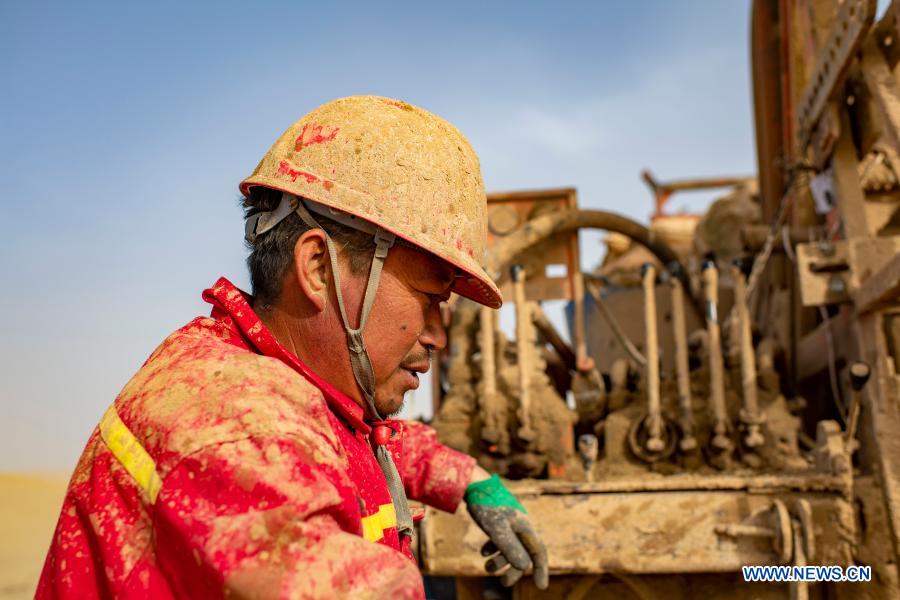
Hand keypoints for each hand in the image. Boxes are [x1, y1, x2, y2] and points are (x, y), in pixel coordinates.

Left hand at [464, 474, 548, 588]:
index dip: (541, 569)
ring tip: (486, 567)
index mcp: (525, 527)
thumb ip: (510, 548)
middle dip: (513, 569)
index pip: (538, 552)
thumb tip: (524, 567)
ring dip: (501, 560)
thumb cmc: (487, 506)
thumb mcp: (497, 530)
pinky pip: (501, 539)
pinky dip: (494, 548)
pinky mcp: (499, 520)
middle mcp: (521, 526)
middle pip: (523, 553)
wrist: (474, 485)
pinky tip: (484, 552)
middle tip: (502, 581)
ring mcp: (510, 523)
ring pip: (511, 547)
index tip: (541, 586)